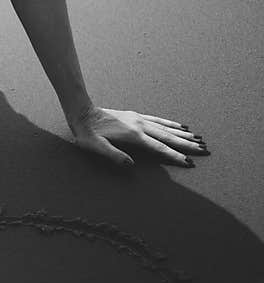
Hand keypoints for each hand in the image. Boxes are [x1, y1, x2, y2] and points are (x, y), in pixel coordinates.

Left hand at [69, 106, 208, 167]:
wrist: (82, 113)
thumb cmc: (87, 134)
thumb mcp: (96, 148)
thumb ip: (114, 156)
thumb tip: (131, 165)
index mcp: (133, 135)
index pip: (159, 148)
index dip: (174, 156)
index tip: (189, 161)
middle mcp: (140, 126)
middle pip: (168, 137)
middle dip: (186, 145)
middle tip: (204, 150)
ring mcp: (139, 119)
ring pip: (165, 128)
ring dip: (182, 134)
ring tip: (198, 138)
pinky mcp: (136, 116)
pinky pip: (158, 120)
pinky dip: (171, 124)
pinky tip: (179, 126)